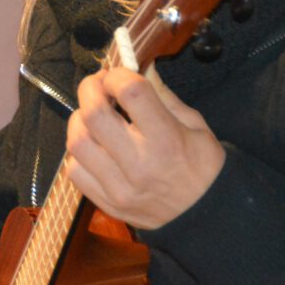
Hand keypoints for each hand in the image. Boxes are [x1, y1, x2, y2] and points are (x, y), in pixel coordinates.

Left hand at [64, 66, 224, 228]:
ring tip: (93, 117)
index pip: (130, 92)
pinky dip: (78, 154)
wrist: (209, 218)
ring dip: (79, 121)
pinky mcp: (108, 203)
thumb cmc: (204, 166)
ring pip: (76, 141)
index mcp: (167, 140)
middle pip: (93, 114)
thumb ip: (162, 95)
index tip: (116, 75)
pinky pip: (74, 171)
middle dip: (89, 89)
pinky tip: (95, 148)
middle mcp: (140, 164)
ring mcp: (120, 187)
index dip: (117, 75)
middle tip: (97, 87)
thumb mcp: (195, 125)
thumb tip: (138, 66)